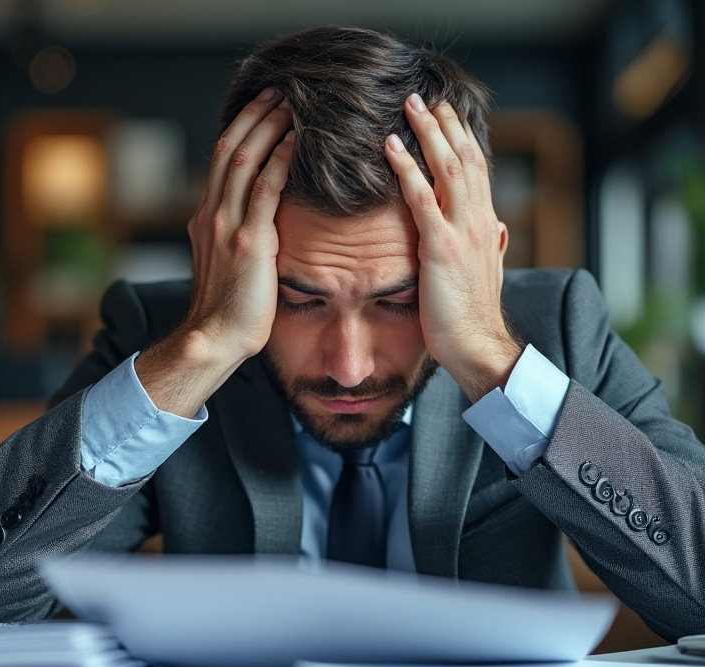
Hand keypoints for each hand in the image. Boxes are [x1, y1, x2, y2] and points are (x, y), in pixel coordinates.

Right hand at [135, 89, 293, 416]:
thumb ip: (234, 236)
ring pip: (244, 161)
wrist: (213, 339)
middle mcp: (211, 215)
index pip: (220, 160)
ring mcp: (226, 227)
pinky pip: (265, 190)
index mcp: (205, 218)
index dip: (241, 128)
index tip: (262, 107)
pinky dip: (280, 160)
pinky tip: (297, 141)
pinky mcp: (248, 243)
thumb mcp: (223, 264)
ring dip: (269, 128)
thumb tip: (258, 223)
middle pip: (229, 149)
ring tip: (292, 105)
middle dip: (254, 116)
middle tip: (279, 91)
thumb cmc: (226, 310)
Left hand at [384, 94, 520, 402]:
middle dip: (445, 125)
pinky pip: (421, 198)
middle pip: (465, 158)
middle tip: (425, 96)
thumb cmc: (473, 316)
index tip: (446, 115)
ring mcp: (462, 231)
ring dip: (427, 133)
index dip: (461, 139)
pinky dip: (406, 168)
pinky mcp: (441, 247)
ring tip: (409, 107)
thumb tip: (499, 229)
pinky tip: (391, 147)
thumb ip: (491, 246)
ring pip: (448, 168)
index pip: (477, 170)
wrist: (477, 345)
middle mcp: (479, 220)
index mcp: (487, 225)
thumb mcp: (486, 273)